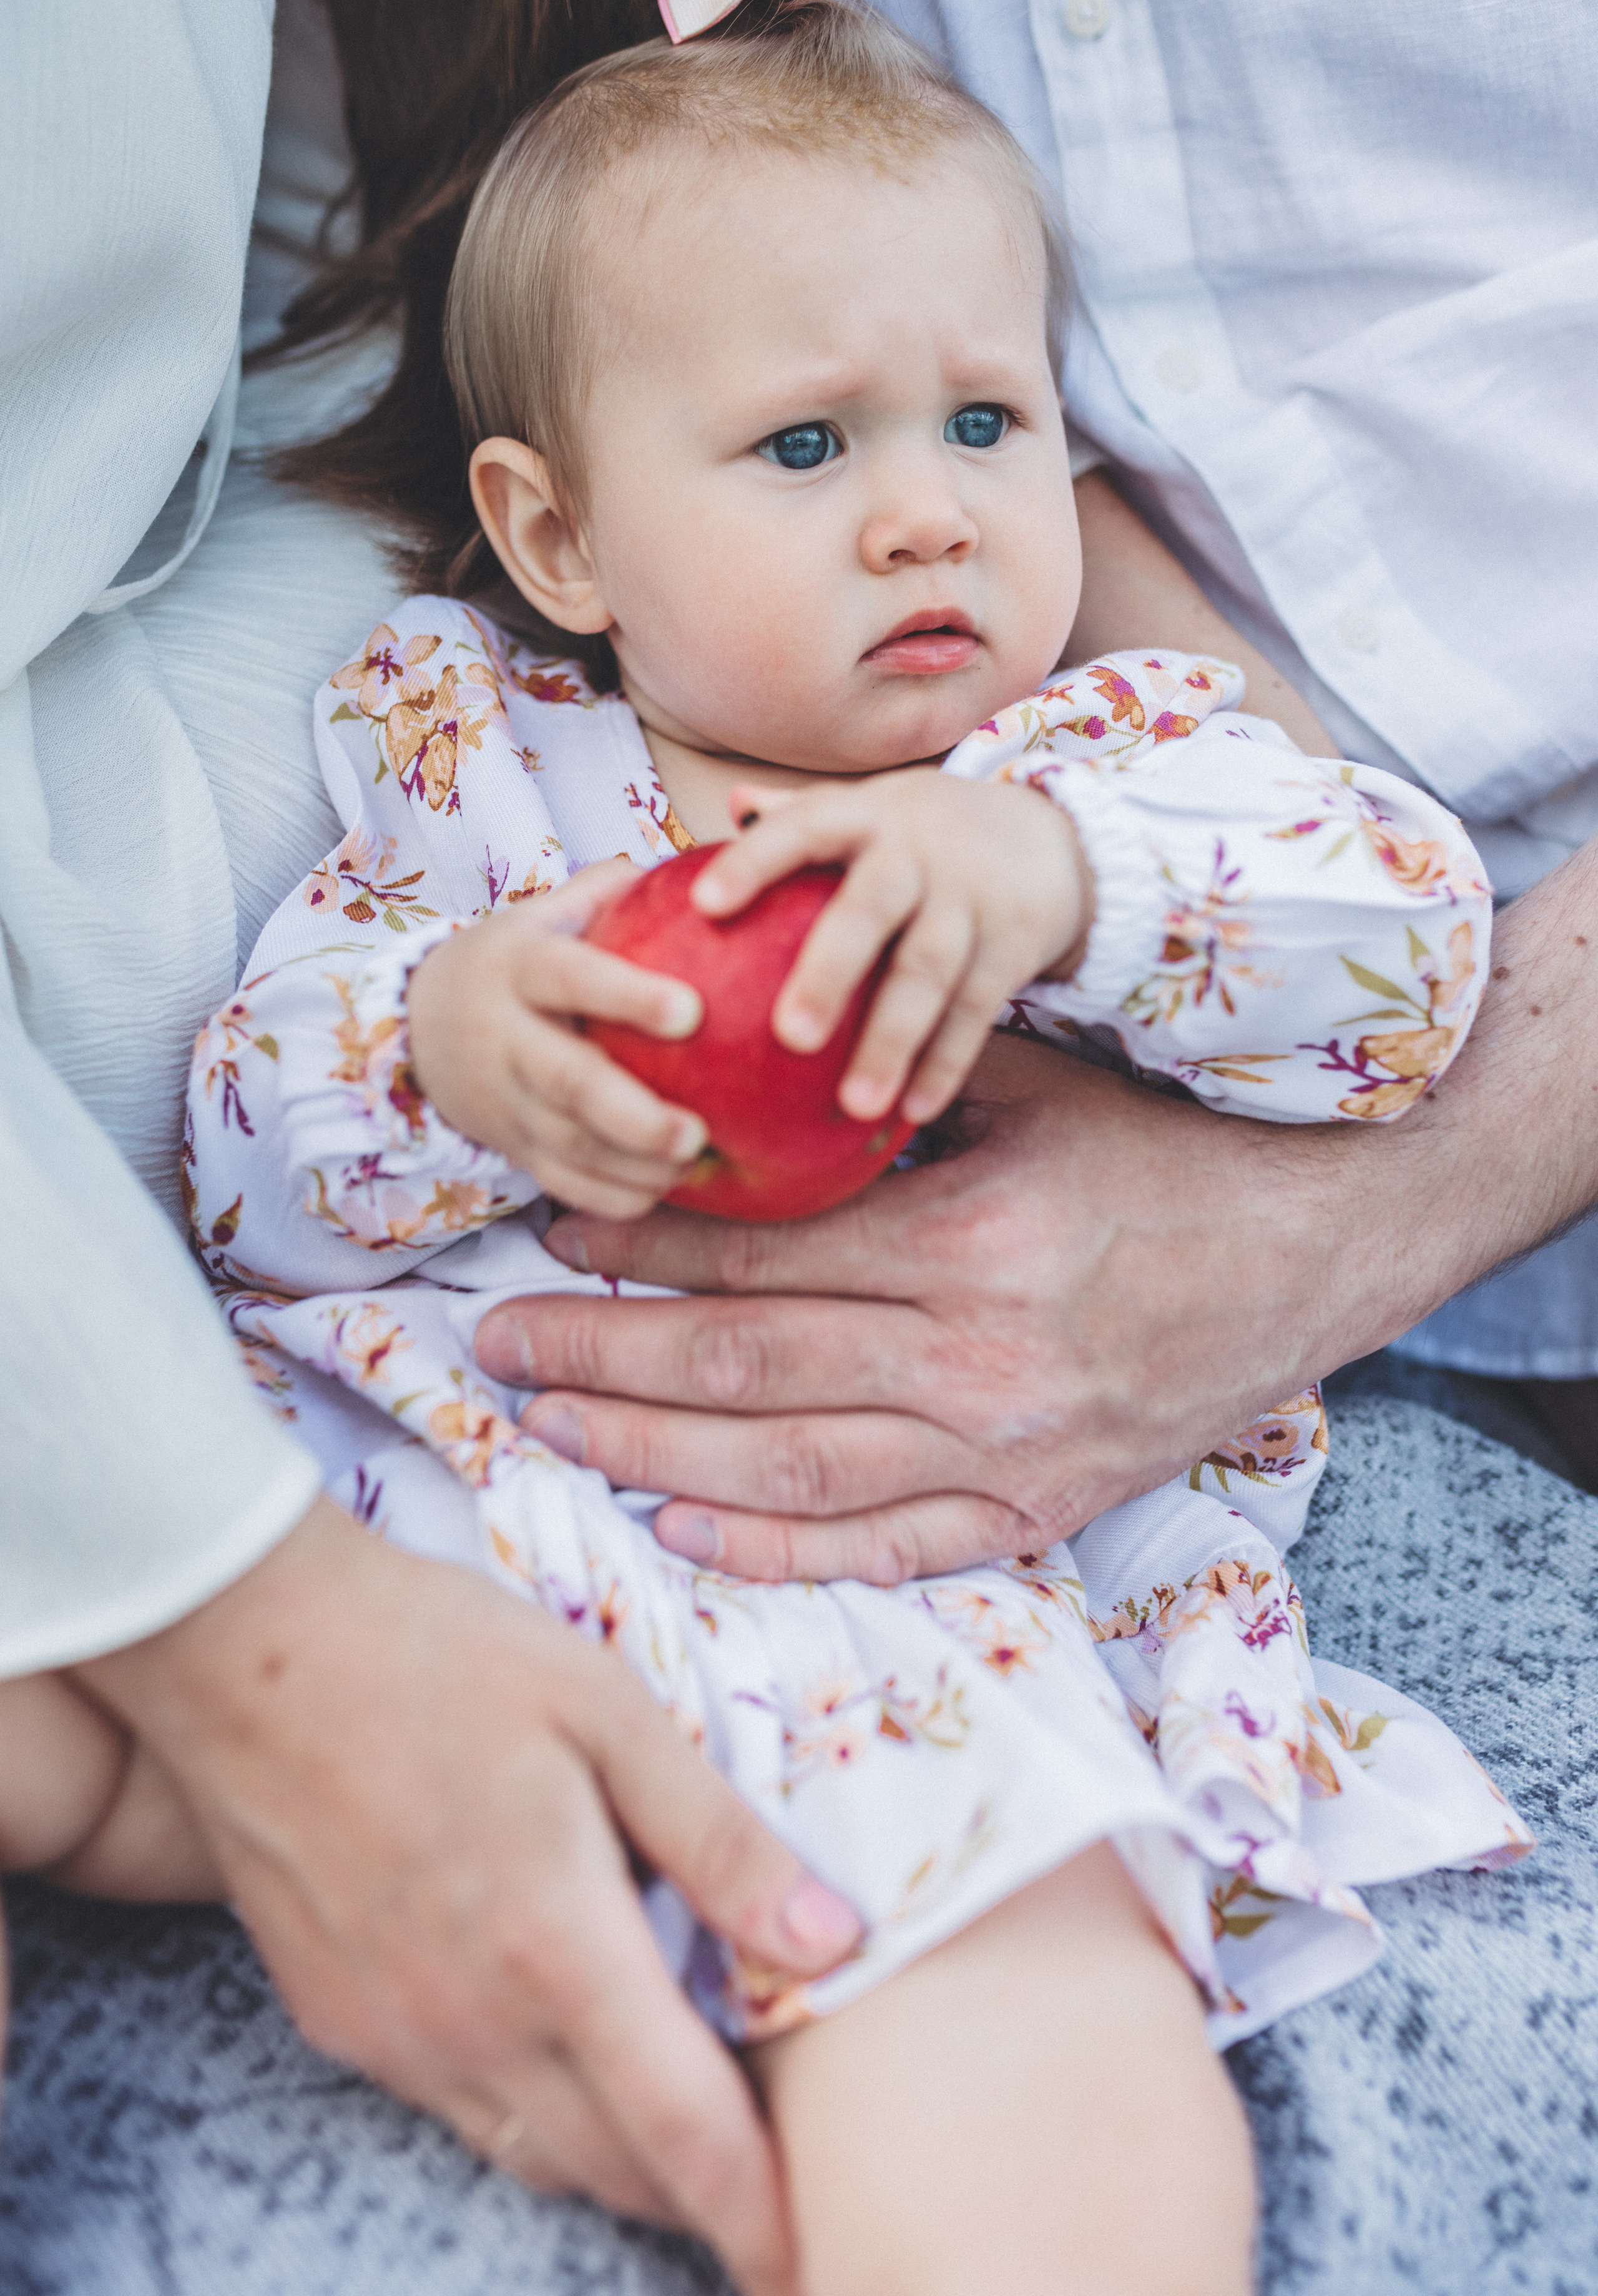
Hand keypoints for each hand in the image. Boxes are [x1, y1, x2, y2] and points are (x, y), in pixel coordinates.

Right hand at [75, 1499, 860, 2295]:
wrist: (245, 1646)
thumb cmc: (438, 1654)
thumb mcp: (609, 1710)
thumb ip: (719, 1838)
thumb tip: (835, 1938)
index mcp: (556, 1944)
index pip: (682, 2134)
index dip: (756, 2212)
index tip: (807, 2256)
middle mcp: (470, 2020)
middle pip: (613, 2168)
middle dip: (699, 2195)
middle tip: (768, 2175)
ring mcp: (394, 2032)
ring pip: (532, 2156)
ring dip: (616, 2162)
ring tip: (681, 2128)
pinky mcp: (336, 2019)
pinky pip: (457, 2111)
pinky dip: (532, 2118)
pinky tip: (563, 2054)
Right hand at [407, 860, 707, 1217]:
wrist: (417, 1026)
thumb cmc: (514, 963)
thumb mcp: (543, 914)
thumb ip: (608, 890)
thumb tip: (699, 864)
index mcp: (520, 967)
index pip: (571, 977)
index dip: (627, 995)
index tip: (692, 1010)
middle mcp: (507, 1037)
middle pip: (567, 1081)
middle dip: (633, 1113)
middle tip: (695, 1131)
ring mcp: (506, 1099)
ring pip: (568, 1143)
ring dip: (632, 1163)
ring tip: (693, 1162)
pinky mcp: (512, 1145)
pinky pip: (562, 1182)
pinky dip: (611, 1194)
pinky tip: (663, 1189)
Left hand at [473, 1031, 1461, 1582]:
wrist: (1315, 1254)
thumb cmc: (1168, 1160)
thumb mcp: (1037, 1094)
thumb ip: (897, 1092)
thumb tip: (752, 1077)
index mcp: (970, 1246)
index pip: (757, 1262)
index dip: (637, 1254)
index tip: (550, 1238)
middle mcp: (976, 1366)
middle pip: (741, 1373)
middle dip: (599, 1361)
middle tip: (495, 1349)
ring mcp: (1005, 1456)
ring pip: (788, 1475)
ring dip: (651, 1455)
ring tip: (551, 1428)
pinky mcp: (1036, 1514)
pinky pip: (885, 1551)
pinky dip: (775, 1553)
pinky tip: (681, 1529)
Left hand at [694, 771, 1090, 1123]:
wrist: (1049, 837)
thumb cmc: (921, 834)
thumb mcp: (869, 810)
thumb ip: (801, 813)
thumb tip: (732, 807)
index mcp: (867, 816)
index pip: (805, 827)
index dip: (756, 861)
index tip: (705, 905)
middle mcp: (918, 853)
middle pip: (871, 907)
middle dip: (831, 971)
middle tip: (790, 1037)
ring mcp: (970, 900)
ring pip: (929, 972)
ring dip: (893, 1041)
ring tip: (855, 1106)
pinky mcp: (1013, 945)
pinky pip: (976, 1010)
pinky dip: (947, 1062)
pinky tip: (914, 1111)